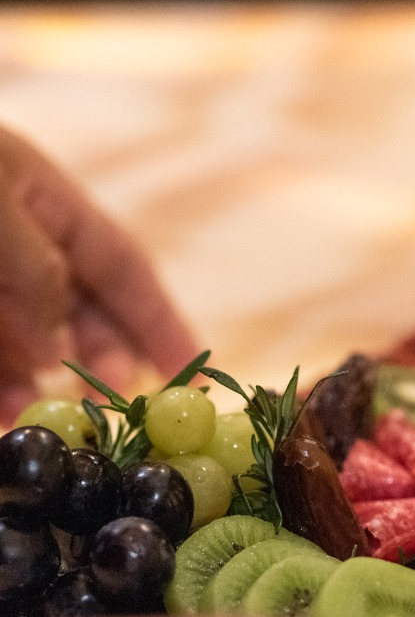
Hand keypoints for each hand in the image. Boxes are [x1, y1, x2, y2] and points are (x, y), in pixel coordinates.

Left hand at [0, 127, 196, 422]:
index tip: (193, 373)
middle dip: (93, 364)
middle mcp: (5, 237)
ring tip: (35, 422)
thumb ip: (32, 273)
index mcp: (33, 194)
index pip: (119, 263)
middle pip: (71, 310)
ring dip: (30, 384)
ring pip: (16, 341)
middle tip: (107, 412)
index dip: (159, 319)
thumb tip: (58, 351)